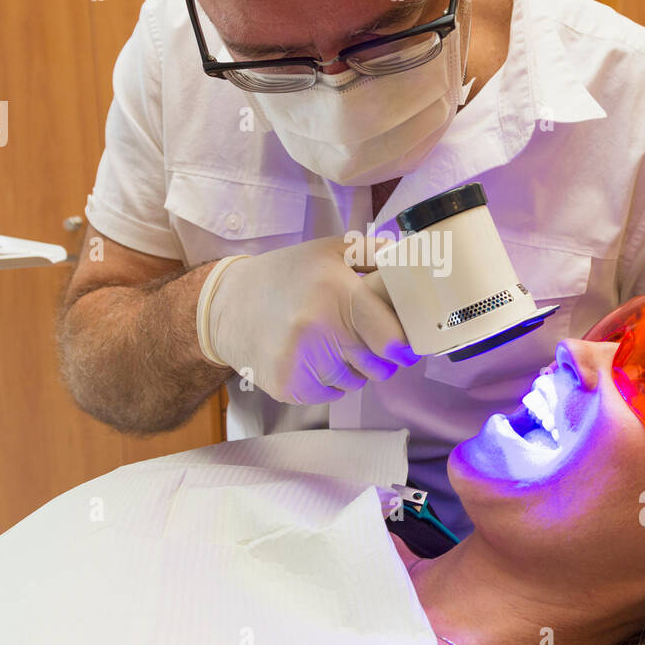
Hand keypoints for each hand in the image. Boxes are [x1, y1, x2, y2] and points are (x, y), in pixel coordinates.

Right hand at [206, 236, 418, 403]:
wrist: (227, 305)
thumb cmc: (287, 275)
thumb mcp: (331, 250)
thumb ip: (377, 253)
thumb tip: (416, 265)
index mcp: (336, 292)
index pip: (391, 339)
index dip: (404, 346)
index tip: (404, 344)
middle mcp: (318, 328)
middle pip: (379, 367)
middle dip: (380, 356)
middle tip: (364, 337)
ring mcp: (301, 361)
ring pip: (356, 383)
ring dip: (354, 369)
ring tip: (330, 342)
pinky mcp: (288, 387)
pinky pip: (331, 395)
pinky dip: (329, 381)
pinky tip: (311, 357)